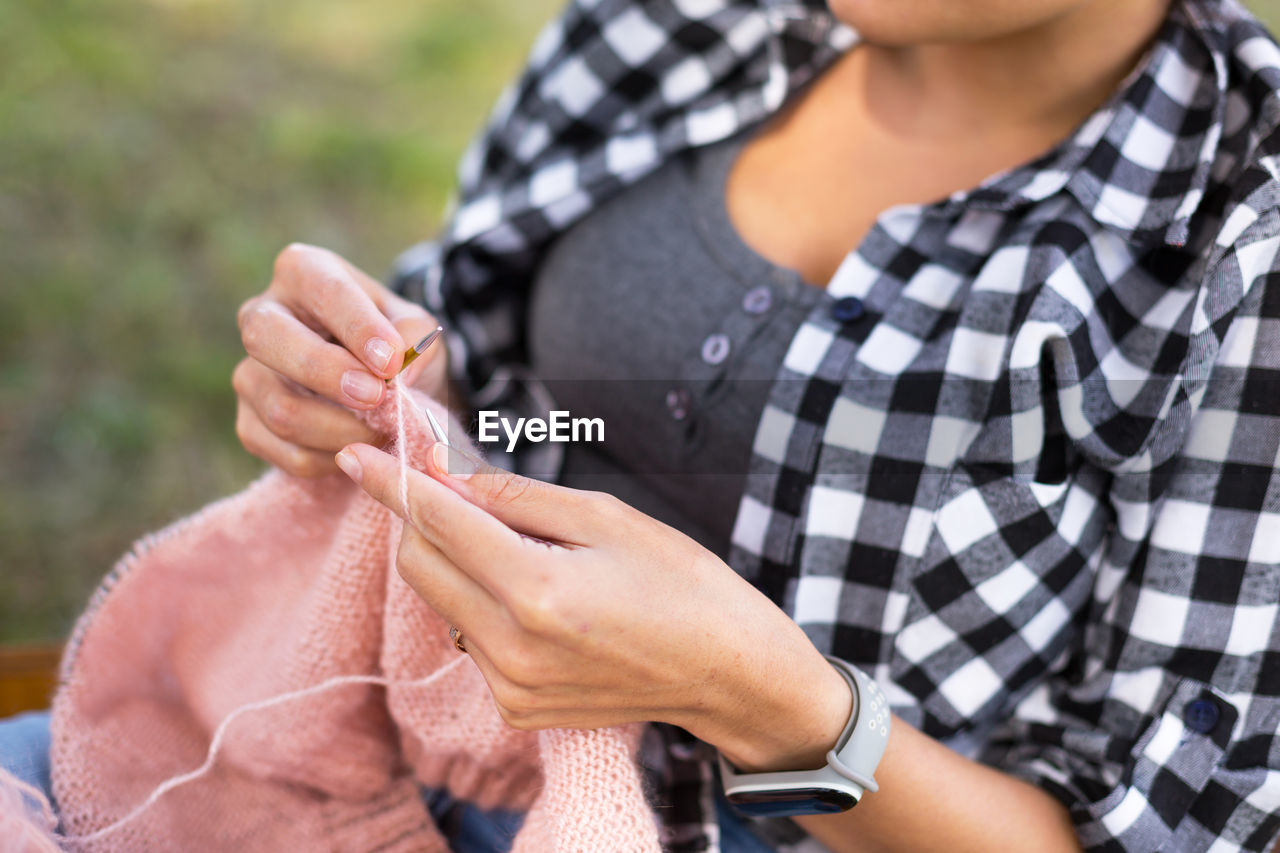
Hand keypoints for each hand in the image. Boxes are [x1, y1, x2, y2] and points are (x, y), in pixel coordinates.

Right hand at [233, 243, 446, 475]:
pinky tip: (358, 448)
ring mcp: (249, 372)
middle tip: (377, 397)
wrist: (384, 387)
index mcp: (304, 272)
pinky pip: (284, 452)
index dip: (358, 328)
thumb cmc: (396, 344)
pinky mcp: (249, 423)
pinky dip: (330, 460)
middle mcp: (262, 315)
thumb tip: (398, 371)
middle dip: (326, 373)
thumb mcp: (417, 329)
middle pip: (267, 338)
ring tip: (383, 431)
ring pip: (278, 407)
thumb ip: (414, 339)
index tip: (391, 362)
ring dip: (341, 430)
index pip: (325, 292)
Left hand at [335, 439, 852, 772]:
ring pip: (443, 602)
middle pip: (422, 565)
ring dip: (456, 560)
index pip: (439, 523)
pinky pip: (470, 637)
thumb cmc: (680, 581)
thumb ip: (515, 496)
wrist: (726, 671)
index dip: (393, 482)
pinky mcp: (516, 708)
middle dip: (424, 517)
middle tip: (451, 484)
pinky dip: (481, 601)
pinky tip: (534, 590)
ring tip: (518, 540)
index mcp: (537, 591)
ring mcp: (511, 686)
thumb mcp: (604, 517)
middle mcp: (512, 648)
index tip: (356, 453)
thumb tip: (446, 474)